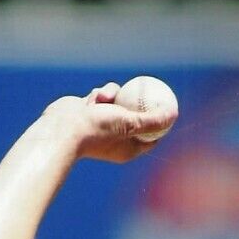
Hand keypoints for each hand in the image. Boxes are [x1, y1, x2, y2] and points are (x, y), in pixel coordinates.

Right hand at [36, 83, 172, 164]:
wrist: (64, 129)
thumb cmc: (98, 130)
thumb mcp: (131, 124)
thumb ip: (153, 120)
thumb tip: (174, 114)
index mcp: (128, 149)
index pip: (151, 136)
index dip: (161, 123)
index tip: (167, 107)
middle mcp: (116, 138)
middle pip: (136, 117)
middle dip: (139, 104)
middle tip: (150, 88)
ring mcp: (103, 124)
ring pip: (119, 102)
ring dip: (113, 95)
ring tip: (106, 97)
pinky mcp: (91, 111)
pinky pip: (103, 96)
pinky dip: (100, 94)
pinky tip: (96, 97)